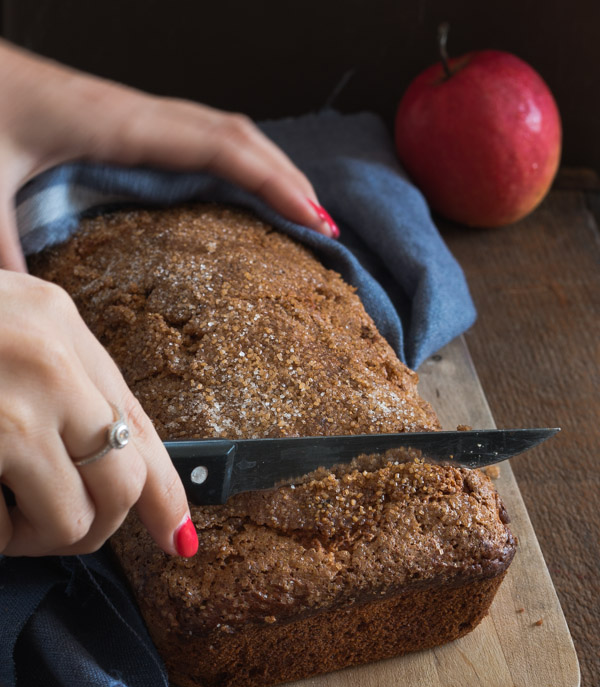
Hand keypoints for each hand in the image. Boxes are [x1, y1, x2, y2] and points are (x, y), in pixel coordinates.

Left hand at [0, 39, 338, 272]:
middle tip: (325, 228)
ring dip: (267, 167)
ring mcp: (131, 116)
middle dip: (288, 178)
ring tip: (300, 211)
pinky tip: (240, 192)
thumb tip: (32, 314)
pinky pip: (196, 138)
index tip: (313, 220)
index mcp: (117, 125)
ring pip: (222, 132)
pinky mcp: (119, 123)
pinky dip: (234, 164)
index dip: (274, 182)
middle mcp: (136, 114)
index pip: (220, 147)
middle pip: (237, 135)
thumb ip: (7, 252)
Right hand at [0, 271, 193, 557]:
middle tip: (48, 533)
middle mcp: (48, 356)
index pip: (135, 416)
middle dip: (94, 525)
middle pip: (124, 478)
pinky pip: (10, 532)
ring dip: (34, 537)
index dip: (164, 486)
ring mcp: (16, 401)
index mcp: (53, 316)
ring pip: (77, 517)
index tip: (178, 533)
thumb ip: (51, 378)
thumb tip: (101, 454)